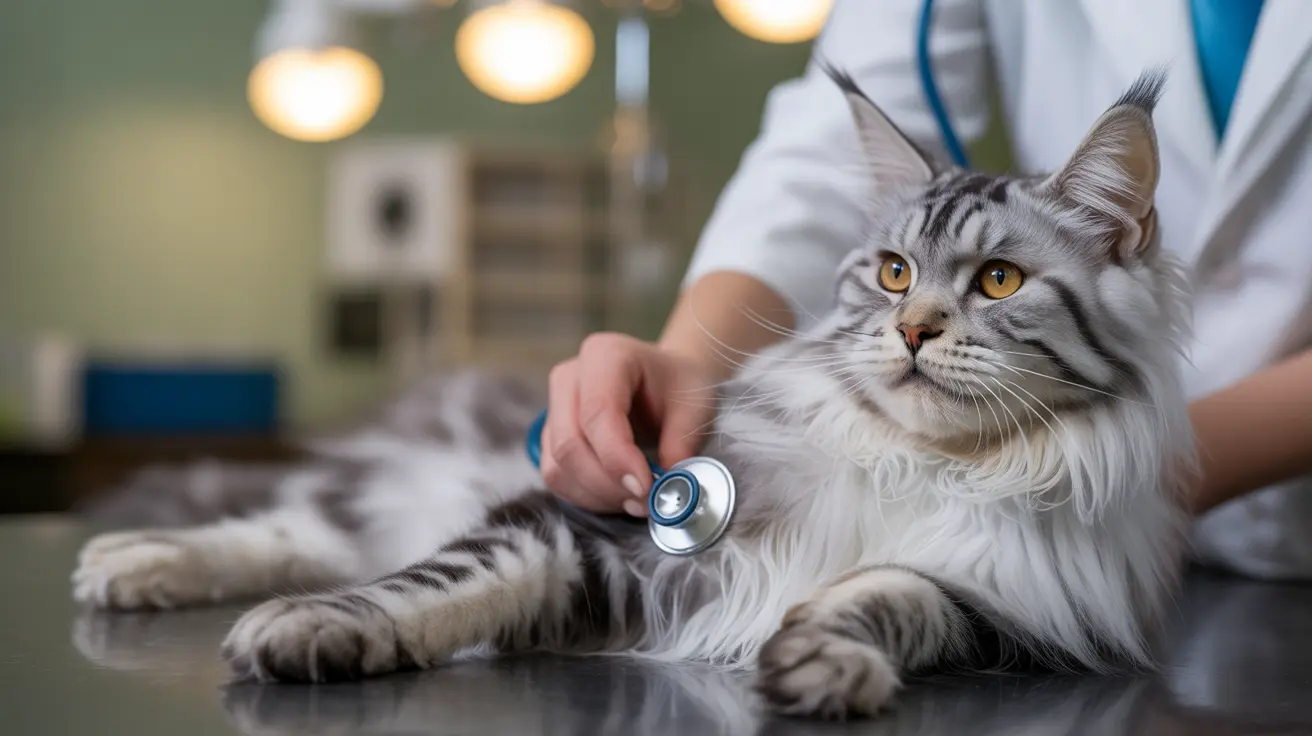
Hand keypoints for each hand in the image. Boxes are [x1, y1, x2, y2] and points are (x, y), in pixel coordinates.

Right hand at [540, 332, 715, 515]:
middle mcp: (570, 377)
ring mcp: (554, 407)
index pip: (598, 412)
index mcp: (605, 355)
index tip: (646, 488)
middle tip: (646, 501)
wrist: (665, 382)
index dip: (617, 457)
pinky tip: (618, 496)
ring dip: (597, 495)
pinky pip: (557, 477)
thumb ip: (681, 445)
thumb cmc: (678, 388)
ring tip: (637, 500)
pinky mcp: (551, 436)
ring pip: (558, 466)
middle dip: (608, 484)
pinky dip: (587, 497)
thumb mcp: (694, 408)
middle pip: (570, 444)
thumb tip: (666, 488)